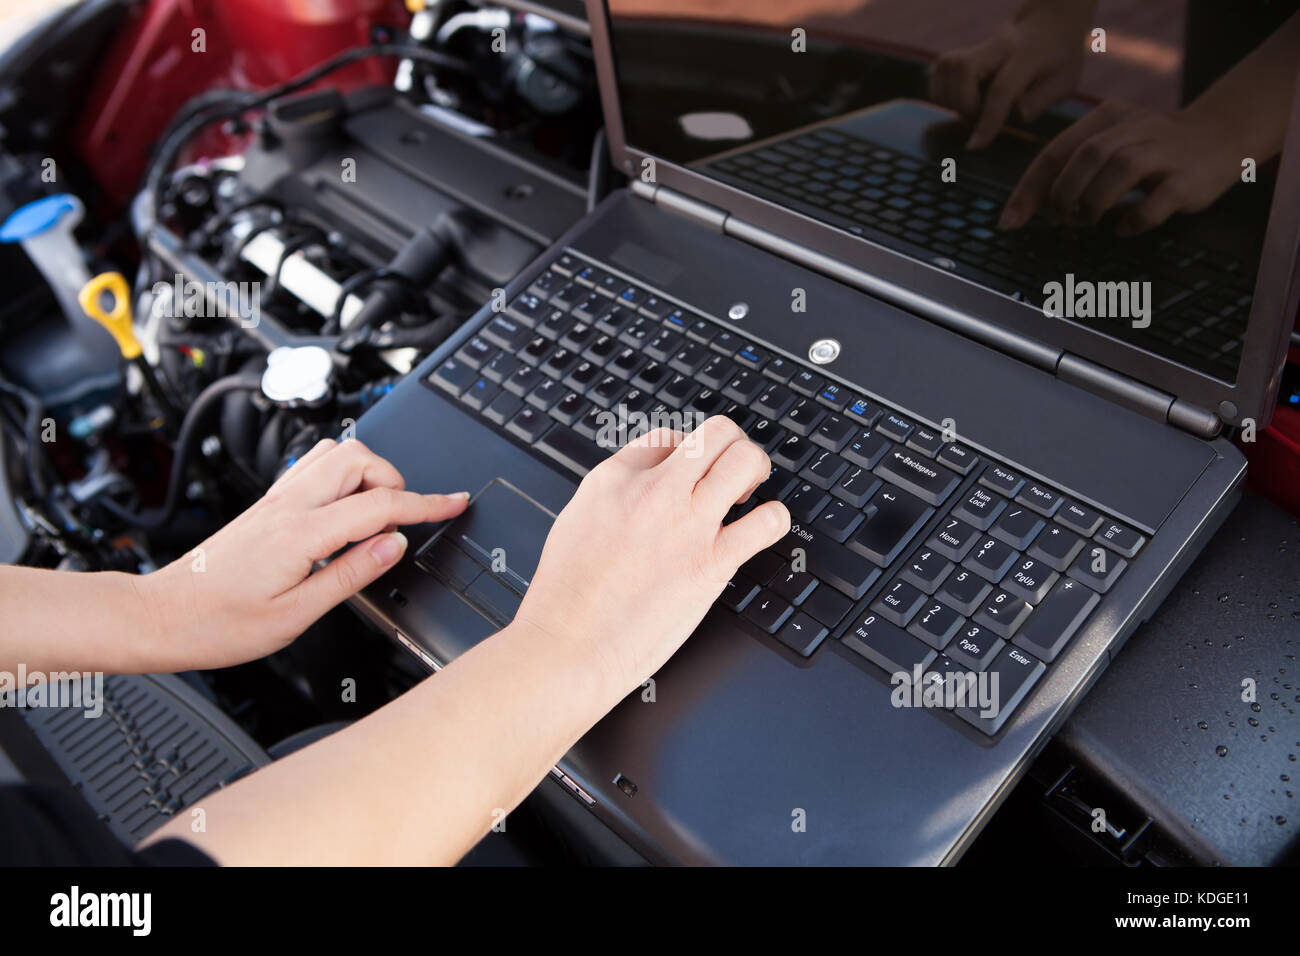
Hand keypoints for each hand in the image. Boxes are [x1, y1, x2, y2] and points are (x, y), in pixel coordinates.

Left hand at [140, 438, 467, 669]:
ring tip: (375, 516)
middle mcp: (288, 506)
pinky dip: (343, 478)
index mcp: (301, 535)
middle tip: (403, 519)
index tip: (454, 503)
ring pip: (336, 454)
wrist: (163, 616)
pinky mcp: (266, 504)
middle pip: (360, 458)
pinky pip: (314, 467)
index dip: (426, 504)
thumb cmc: (219, 624)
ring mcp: (275, 500)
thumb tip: (395, 545)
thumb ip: (351, 575)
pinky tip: (345, 511)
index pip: (381, 505)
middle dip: (395, 480)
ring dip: (368, 474)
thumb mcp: (297, 615)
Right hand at [514, 416, 790, 692]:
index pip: (669, 436)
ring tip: (749, 492)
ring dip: (756, 471)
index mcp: (615, 479)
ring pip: (746, 460)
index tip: (692, 470)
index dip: (688, 449)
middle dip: (732, 446)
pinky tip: (760, 530)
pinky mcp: (712, 562)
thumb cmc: (566, 597)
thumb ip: (614, 495)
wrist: (568, 644)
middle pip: (716, 433)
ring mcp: (686, 524)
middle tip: (733, 471)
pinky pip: (766, 521)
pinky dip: (773, 520)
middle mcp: (655, 492)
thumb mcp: (576, 520)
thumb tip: (643, 484)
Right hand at [929, 0, 1093, 149]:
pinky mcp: (962, 52)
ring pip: (946, 69)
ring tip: (972, 110)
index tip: (975, 146)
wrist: (1048, 27)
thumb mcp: (1065, 82)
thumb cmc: (1058, 60)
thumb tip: (1015, 117)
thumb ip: (1040, 101)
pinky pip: (938, 72)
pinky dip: (941, 92)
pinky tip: (960, 101)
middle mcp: (997, 46)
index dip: (987, 120)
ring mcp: (976, 47)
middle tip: (979, 120)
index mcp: (1027, 55)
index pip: (1002, 89)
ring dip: (951, 99)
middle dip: (964, 105)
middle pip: (964, 70)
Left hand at [999, 99, 1241, 233]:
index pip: (1056, 151)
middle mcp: (1135, 128)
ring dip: (1093, 204)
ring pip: (1119, 171)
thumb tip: (1029, 206)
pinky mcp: (1187, 178)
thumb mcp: (1111, 142)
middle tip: (1060, 220)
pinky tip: (1123, 228)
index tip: (1010, 220)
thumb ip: (1073, 166)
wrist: (1221, 134)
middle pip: (1085, 157)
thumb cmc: (1152, 148)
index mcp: (1107, 117)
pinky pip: (1156, 202)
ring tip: (1088, 221)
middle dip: (1062, 195)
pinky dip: (1134, 219)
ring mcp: (1164, 152)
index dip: (1028, 189)